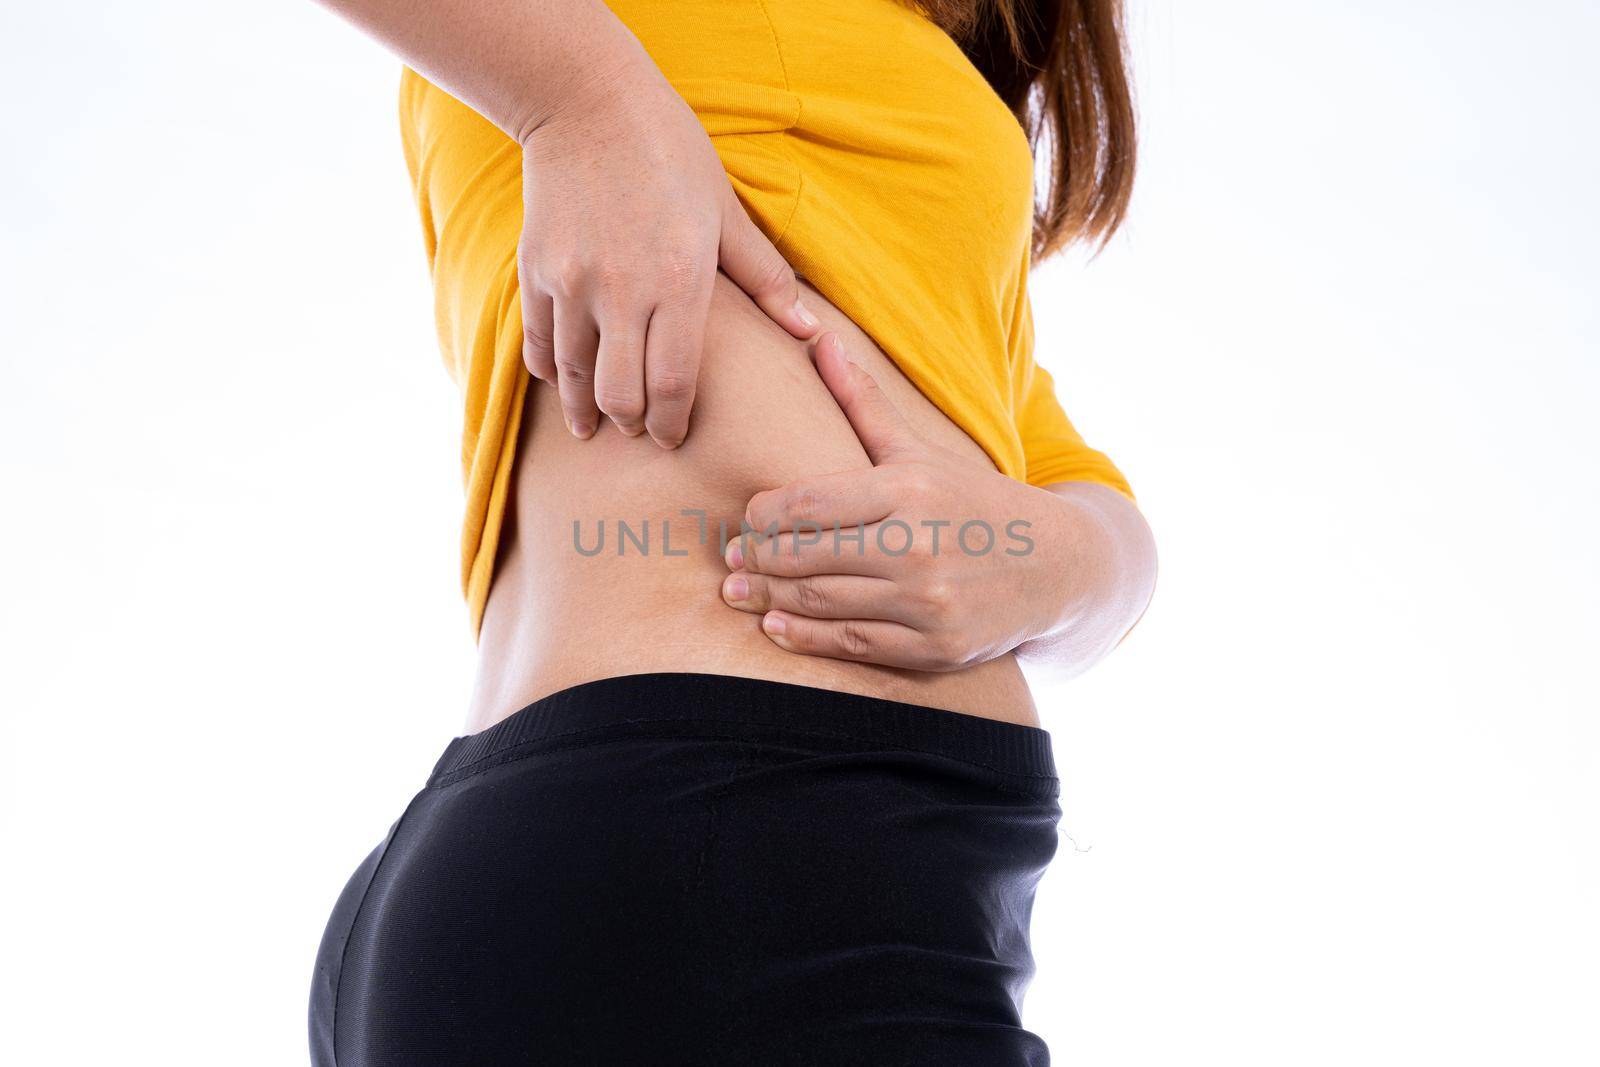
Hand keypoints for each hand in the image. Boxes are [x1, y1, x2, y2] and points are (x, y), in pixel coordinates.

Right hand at [519, 57, 818, 446]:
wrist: (587, 102)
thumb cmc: (670, 152)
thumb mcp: (727, 211)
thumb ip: (766, 278)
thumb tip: (811, 332)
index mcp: (679, 282)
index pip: (675, 384)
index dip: (673, 423)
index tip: (672, 437)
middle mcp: (623, 291)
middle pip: (622, 394)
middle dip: (632, 425)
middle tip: (639, 433)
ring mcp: (572, 282)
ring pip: (574, 376)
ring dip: (585, 410)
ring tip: (593, 426)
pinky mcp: (535, 270)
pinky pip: (538, 342)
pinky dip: (550, 371)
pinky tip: (562, 383)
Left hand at [718, 332, 1115, 670]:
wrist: (1060, 567)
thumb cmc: (976, 501)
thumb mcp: (921, 451)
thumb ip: (864, 403)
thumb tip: (819, 340)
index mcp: (909, 489)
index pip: (809, 506)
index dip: (764, 516)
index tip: (747, 519)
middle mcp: (918, 546)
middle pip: (807, 556)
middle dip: (758, 559)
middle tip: (731, 561)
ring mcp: (928, 602)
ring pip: (823, 601)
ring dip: (769, 600)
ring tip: (738, 594)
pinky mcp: (935, 648)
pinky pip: (853, 643)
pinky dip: (807, 638)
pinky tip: (776, 627)